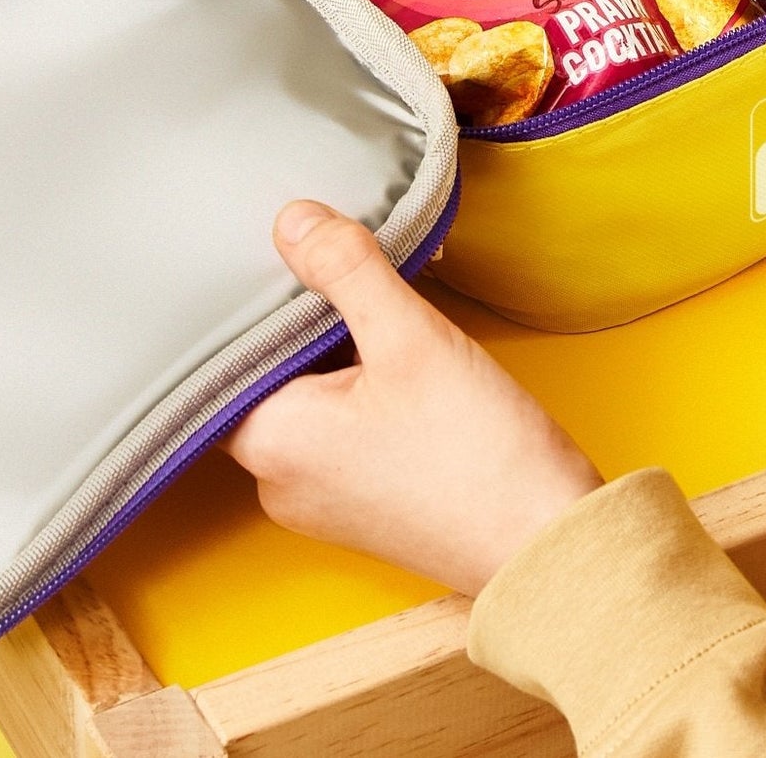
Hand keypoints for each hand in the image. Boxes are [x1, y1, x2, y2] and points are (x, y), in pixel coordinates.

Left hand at [223, 202, 601, 595]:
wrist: (545, 545)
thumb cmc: (474, 452)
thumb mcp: (408, 336)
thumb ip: (345, 270)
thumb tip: (292, 220)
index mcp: (270, 443)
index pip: (219, 356)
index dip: (246, 299)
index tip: (272, 251)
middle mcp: (279, 480)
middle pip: (266, 373)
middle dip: (302, 317)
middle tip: (335, 262)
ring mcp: (321, 498)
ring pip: (307, 397)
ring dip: (337, 349)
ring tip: (375, 305)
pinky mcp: (362, 503)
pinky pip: (339, 428)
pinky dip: (361, 386)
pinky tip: (401, 356)